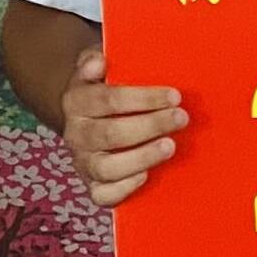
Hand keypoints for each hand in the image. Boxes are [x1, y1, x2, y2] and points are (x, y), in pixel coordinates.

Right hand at [60, 46, 184, 210]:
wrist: (85, 118)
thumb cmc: (103, 90)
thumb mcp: (97, 69)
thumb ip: (95, 60)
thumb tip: (99, 62)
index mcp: (76, 102)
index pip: (107, 100)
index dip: (142, 98)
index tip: (173, 95)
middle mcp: (76, 134)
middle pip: (110, 134)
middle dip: (150, 125)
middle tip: (180, 118)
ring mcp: (84, 162)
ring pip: (107, 167)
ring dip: (142, 157)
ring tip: (170, 146)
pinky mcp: (93, 185)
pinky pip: (103, 195)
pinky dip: (125, 188)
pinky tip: (147, 175)